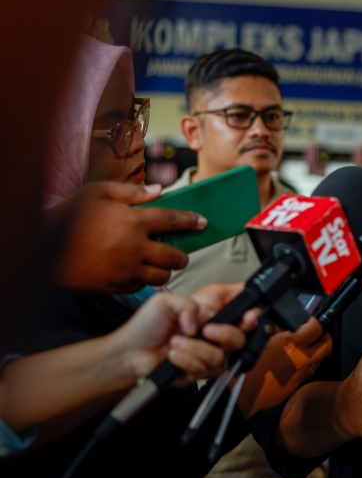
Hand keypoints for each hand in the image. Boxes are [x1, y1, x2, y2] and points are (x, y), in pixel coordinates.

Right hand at [48, 181, 206, 292]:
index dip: (191, 221)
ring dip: (165, 271)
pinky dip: (143, 281)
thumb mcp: (98, 193)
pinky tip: (136, 272)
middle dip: (182, 255)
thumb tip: (159, 190)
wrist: (42, 247)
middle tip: (179, 253)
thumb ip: (132, 192)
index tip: (203, 222)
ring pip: (162, 276)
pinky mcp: (115, 285)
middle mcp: (135, 247)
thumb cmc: (69, 216)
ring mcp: (126, 269)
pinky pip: (140, 287)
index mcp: (133, 221)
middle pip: (175, 257)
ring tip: (159, 264)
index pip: (174, 221)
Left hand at [107, 291, 246, 384]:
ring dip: (195, 348)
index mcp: (213, 310)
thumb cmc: (146, 326)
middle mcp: (216, 332)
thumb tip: (201, 324)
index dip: (253, 312)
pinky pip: (205, 369)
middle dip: (226, 333)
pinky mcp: (202, 371)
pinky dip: (186, 360)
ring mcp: (210, 353)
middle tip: (207, 330)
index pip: (245, 308)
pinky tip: (173, 356)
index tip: (248, 316)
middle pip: (242, 336)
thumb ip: (189, 305)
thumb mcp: (167, 302)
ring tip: (175, 342)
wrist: (131, 353)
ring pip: (222, 355)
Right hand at [238, 318, 332, 417]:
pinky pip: (306, 373)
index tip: (310, 321)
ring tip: (302, 350)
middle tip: (316, 334)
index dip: (316, 322)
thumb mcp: (259, 337)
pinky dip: (302, 367)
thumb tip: (286, 322)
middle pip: (327, 345)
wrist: (241, 392)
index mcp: (292, 343)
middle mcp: (301, 358)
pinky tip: (290, 365)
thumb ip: (276, 328)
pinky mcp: (296, 385)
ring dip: (314, 353)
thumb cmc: (245, 364)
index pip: (318, 327)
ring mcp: (300, 374)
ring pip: (318, 360)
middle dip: (324, 337)